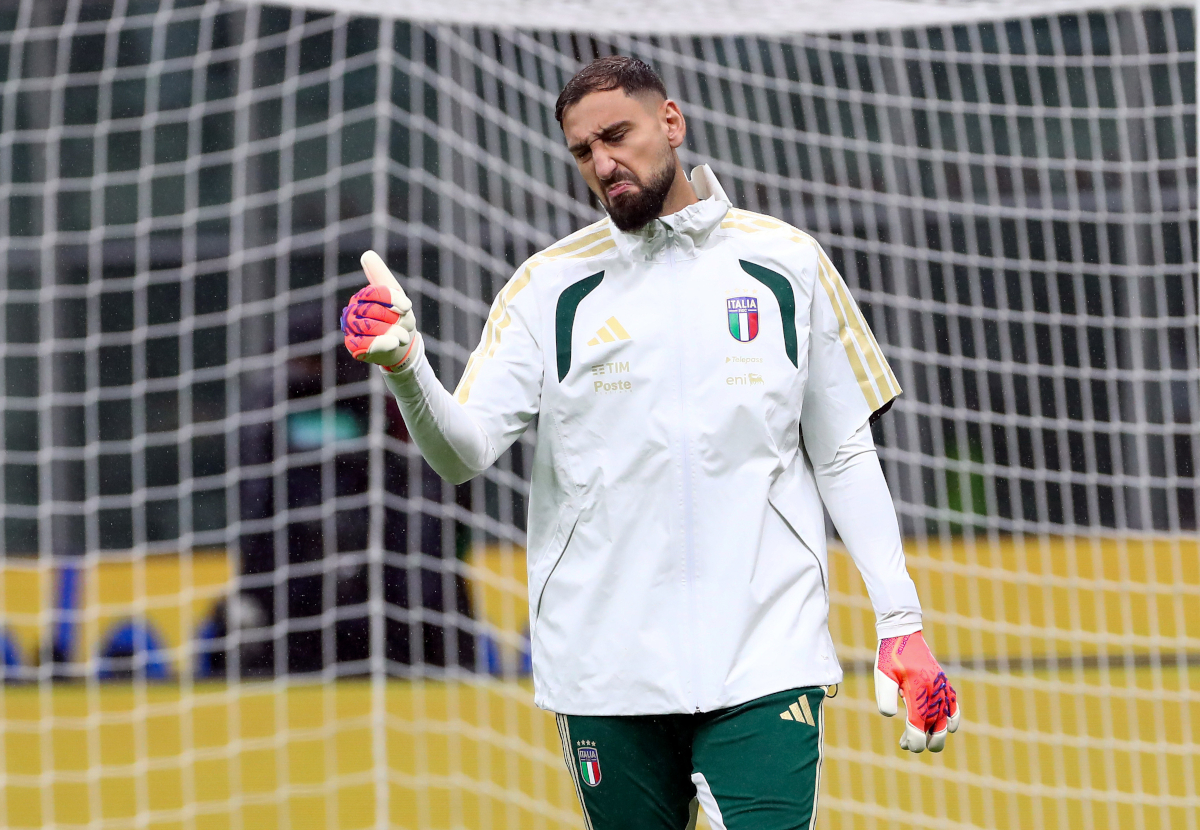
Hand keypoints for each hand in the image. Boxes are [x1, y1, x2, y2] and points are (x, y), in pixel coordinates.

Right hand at [340, 250, 417, 370]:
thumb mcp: (396, 296)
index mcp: (361, 297)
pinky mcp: (353, 346)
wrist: (401, 345)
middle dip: (395, 319)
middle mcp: (351, 311)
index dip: (392, 299)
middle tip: (407, 325)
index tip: (408, 306)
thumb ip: (382, 277)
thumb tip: (367, 254)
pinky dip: (382, 343)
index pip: (374, 293)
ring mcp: (351, 330)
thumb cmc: (398, 317)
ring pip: (370, 327)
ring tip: (404, 336)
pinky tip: (394, 343)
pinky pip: (365, 343)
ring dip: (393, 332)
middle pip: (373, 310)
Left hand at [874, 631, 960, 752]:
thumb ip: (885, 697)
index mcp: (917, 690)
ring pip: (945, 719)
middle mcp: (933, 690)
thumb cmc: (890, 657)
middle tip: (909, 746)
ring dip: (935, 733)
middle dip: (927, 742)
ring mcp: (941, 687)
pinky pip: (954, 706)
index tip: (907, 746)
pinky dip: (952, 719)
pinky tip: (946, 727)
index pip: (918, 723)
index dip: (914, 739)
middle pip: (936, 726)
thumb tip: (891, 716)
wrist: (903, 634)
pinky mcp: (944, 683)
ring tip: (922, 740)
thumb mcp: (882, 676)